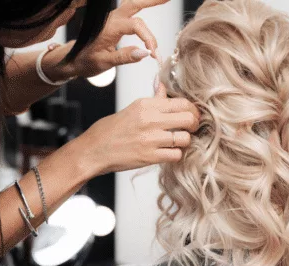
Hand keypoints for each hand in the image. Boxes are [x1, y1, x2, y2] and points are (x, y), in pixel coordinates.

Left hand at [56, 0, 169, 78]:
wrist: (73, 59)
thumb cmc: (86, 61)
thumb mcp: (104, 62)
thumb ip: (125, 57)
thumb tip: (144, 52)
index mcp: (109, 28)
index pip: (136, 26)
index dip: (148, 38)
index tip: (153, 53)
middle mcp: (112, 20)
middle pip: (134, 5)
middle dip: (152, 1)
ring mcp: (114, 19)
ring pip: (133, 6)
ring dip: (148, 2)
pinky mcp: (116, 23)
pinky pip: (131, 12)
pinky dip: (142, 8)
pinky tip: (150, 5)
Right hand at [78, 83, 199, 174]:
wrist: (94, 150)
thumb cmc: (110, 130)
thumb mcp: (132, 108)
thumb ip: (153, 100)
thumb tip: (162, 86)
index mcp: (146, 104)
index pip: (182, 102)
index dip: (192, 110)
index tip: (191, 115)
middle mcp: (150, 119)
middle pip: (189, 118)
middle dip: (194, 125)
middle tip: (190, 129)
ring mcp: (151, 138)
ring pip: (185, 138)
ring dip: (185, 142)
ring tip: (178, 142)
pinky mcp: (150, 156)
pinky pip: (176, 155)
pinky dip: (176, 155)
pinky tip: (169, 153)